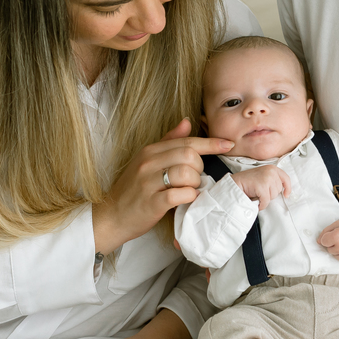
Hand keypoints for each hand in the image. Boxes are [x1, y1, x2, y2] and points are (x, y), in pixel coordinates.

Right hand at [93, 119, 232, 254]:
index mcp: (150, 151)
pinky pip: (180, 194)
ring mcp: (148, 183)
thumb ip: (168, 141)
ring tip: (189, 190)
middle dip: (200, 167)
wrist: (111, 217)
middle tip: (195, 178)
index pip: (186, 141)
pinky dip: (189, 197)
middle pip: (189, 155)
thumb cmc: (133, 190)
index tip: (228, 145)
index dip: (210, 143)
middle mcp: (148, 163)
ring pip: (186, 173)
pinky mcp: (151, 203)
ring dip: (195, 183)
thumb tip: (187, 121)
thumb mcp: (147, 161)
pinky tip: (186, 200)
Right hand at [230, 165, 291, 210]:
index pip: (285, 178)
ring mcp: (267, 178)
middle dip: (270, 194)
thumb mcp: (263, 176)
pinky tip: (256, 201)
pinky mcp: (262, 186)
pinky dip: (261, 204)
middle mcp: (271, 171)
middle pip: (279, 189)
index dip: (287, 188)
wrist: (235, 184)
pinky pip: (266, 201)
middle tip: (260, 191)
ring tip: (257, 193)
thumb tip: (283, 191)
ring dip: (265, 198)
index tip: (286, 195)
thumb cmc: (248, 182)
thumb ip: (273, 180)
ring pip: (273, 196)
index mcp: (272, 168)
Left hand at [318, 202, 338, 263]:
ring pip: (334, 255)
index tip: (335, 233)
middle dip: (333, 244)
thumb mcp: (336, 224)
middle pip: (328, 249)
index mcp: (337, 237)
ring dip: (338, 250)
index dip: (328, 237)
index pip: (323, 241)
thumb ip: (325, 232)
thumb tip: (318, 242)